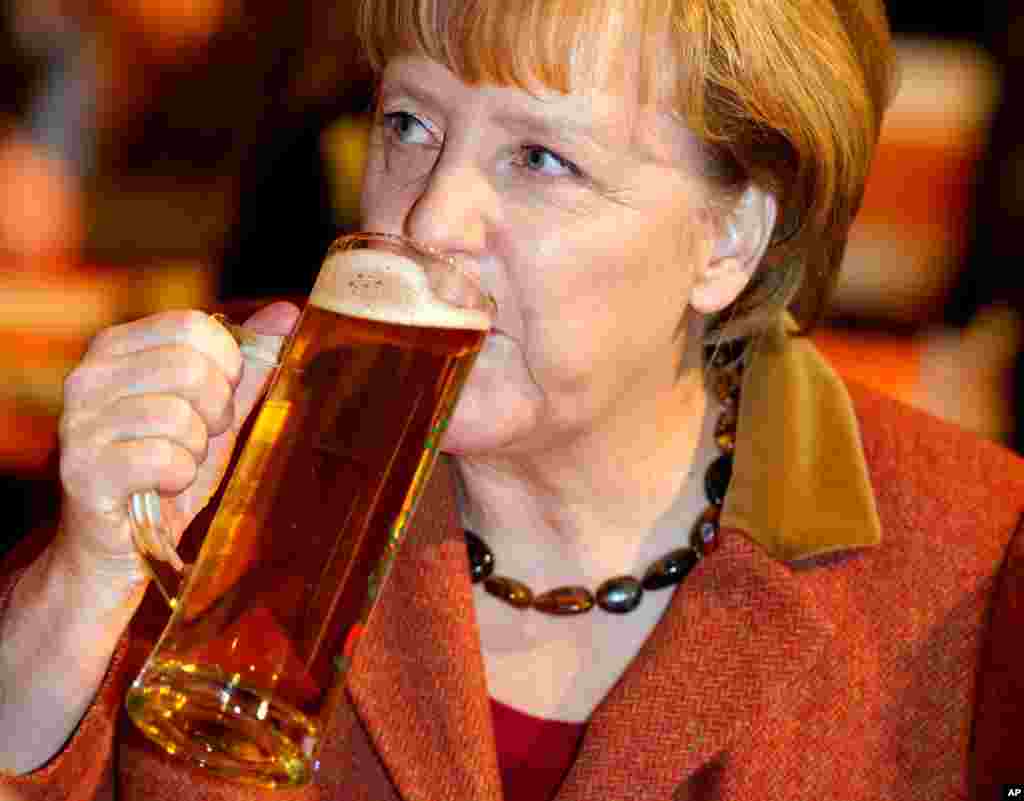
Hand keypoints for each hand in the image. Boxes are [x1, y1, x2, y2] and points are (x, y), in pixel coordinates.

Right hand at [55, 302, 299, 595]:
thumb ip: (247, 363)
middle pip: (190, 367)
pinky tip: (165, 486)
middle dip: (216, 411)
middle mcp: (89, 376)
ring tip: (178, 463)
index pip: (193, 325)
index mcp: (117, 347)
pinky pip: (163, 459)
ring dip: (196, 450)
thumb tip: (286, 312)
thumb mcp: (213, 411)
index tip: (222, 397)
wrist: (116, 545)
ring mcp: (79, 423)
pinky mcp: (83, 470)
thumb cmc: (165, 468)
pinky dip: (180, 478)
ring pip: (179, 416)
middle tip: (203, 438)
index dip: (227, 365)